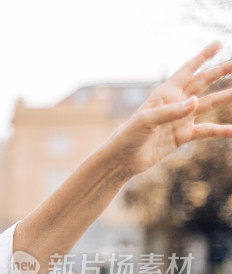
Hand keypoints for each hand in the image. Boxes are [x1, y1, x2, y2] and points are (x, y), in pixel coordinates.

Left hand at [105, 41, 231, 179]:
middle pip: (202, 83)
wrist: (122, 159)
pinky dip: (220, 130)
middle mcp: (175, 103)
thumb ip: (171, 111)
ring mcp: (180, 119)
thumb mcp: (146, 121)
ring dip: (224, 97)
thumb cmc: (128, 136)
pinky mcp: (182, 136)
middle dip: (220, 72)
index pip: (187, 70)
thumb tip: (195, 102)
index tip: (218, 44)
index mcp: (165, 93)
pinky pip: (206, 131)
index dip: (202, 56)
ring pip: (207, 104)